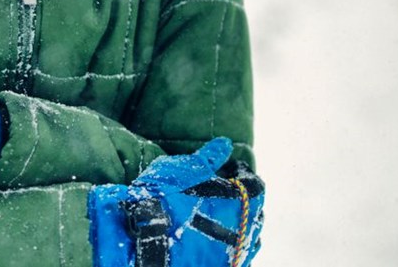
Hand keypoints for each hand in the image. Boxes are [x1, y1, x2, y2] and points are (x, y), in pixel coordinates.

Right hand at [88, 138, 264, 266]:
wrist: (144, 242)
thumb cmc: (163, 200)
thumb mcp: (183, 170)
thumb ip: (208, 157)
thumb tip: (225, 144)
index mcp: (241, 200)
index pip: (252, 183)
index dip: (240, 174)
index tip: (228, 170)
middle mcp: (245, 229)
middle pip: (253, 211)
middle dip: (240, 201)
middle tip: (221, 194)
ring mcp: (235, 253)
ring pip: (247, 237)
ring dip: (236, 225)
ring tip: (216, 218)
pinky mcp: (223, 266)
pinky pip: (234, 257)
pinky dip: (227, 247)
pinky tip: (212, 241)